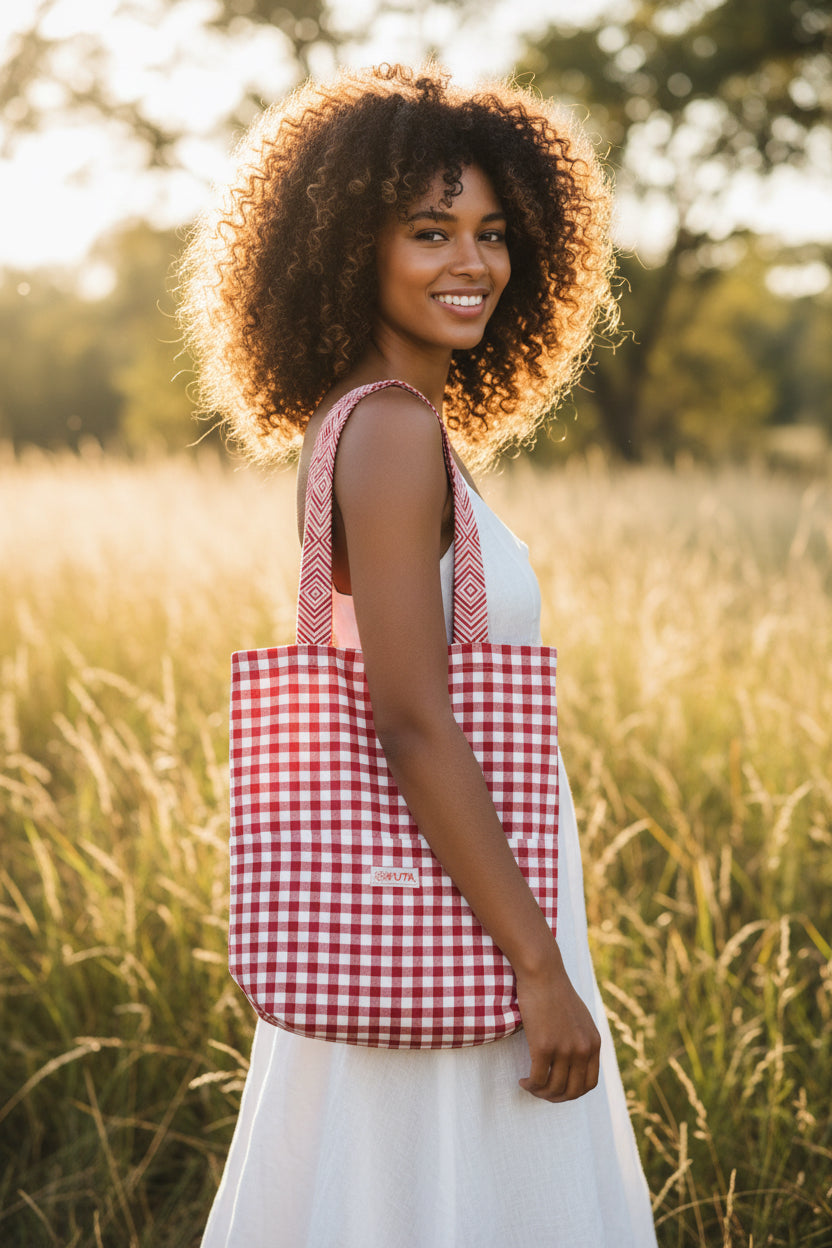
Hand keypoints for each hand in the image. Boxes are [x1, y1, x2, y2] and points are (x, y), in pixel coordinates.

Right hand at [515, 952, 600, 1102]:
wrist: (543, 973)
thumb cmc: (556, 991)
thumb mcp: (580, 1018)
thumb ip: (581, 1039)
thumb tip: (573, 1062)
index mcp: (594, 1043)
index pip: (589, 1084)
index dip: (572, 1093)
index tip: (557, 1089)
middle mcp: (583, 1049)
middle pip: (573, 1091)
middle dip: (556, 1098)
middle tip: (541, 1092)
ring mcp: (564, 1049)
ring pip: (554, 1088)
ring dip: (540, 1093)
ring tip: (529, 1085)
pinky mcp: (544, 1046)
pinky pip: (538, 1079)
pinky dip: (530, 1085)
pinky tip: (523, 1080)